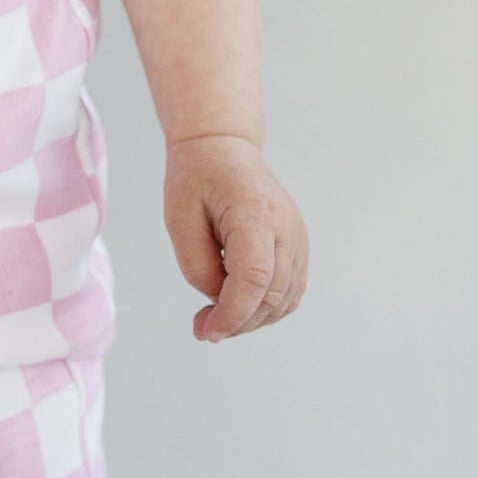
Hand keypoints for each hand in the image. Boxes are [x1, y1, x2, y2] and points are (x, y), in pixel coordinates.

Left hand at [163, 134, 308, 342]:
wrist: (222, 147)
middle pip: (272, 295)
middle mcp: (287, 226)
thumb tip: (220, 304)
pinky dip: (265, 307)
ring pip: (285, 300)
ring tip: (215, 317)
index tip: (207, 331)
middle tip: (202, 328)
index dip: (233, 313)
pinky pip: (289, 291)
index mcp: (255, 212)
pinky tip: (237, 305)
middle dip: (238, 322)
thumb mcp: (179, 218)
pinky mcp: (298, 246)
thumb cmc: (196, 177)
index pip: (255, 277)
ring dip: (252, 319)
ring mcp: (298, 237)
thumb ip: (198, 267)